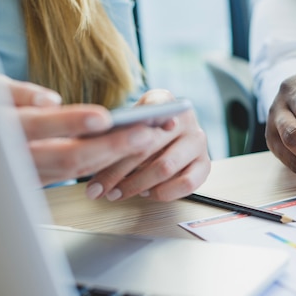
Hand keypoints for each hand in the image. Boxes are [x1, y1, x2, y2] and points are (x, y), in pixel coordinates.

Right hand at [0, 76, 172, 187]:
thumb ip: (20, 93)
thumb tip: (52, 100)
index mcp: (5, 130)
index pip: (42, 127)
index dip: (74, 123)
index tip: (105, 117)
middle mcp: (18, 158)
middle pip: (69, 157)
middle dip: (111, 146)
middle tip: (145, 132)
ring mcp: (31, 174)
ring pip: (77, 170)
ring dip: (115, 156)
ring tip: (146, 137)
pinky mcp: (41, 180)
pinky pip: (76, 174)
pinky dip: (104, 163)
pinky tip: (129, 149)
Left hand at [85, 89, 210, 201]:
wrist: (167, 141)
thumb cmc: (140, 132)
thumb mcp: (127, 123)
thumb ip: (116, 128)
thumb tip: (89, 143)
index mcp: (166, 101)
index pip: (157, 105)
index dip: (148, 115)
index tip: (131, 128)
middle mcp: (187, 119)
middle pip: (150, 144)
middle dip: (118, 169)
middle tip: (97, 187)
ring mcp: (198, 142)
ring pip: (165, 168)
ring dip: (136, 185)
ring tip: (115, 193)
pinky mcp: (205, 165)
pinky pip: (186, 184)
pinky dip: (162, 192)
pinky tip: (145, 194)